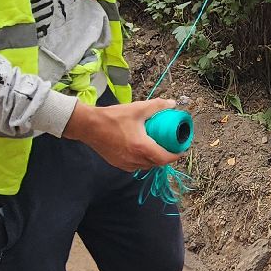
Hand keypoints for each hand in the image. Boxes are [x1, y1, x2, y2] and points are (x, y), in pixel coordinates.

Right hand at [62, 97, 183, 171]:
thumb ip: (156, 106)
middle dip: (166, 157)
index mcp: (142, 147)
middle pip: (157, 163)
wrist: (88, 126)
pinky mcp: (118, 164)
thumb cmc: (113, 117)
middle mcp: (135, 159)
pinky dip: (142, 160)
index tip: (182, 150)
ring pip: (146, 166)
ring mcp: (125, 164)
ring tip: (157, 148)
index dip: (176, 155)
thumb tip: (172, 104)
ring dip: (154, 159)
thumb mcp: (137, 109)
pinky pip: (135, 166)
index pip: (165, 158)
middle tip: (170, 146)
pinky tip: (142, 150)